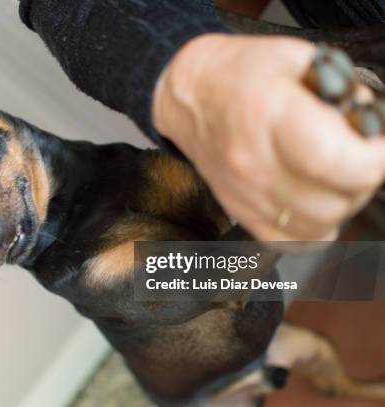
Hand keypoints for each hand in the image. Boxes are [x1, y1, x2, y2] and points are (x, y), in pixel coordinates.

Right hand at [153, 34, 384, 240]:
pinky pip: (293, 242)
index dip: (376, 159)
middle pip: (335, 200)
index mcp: (269, 114)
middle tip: (356, 154)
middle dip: (362, 179)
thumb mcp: (296, 58)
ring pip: (319, 225)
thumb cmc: (238, 74)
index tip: (376, 144)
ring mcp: (244, 192)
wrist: (189, 97)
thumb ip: (343, 90)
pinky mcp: (239, 211)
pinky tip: (313, 200)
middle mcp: (253, 161)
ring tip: (334, 175)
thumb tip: (370, 126)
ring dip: (340, 203)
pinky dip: (314, 226)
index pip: (341, 162)